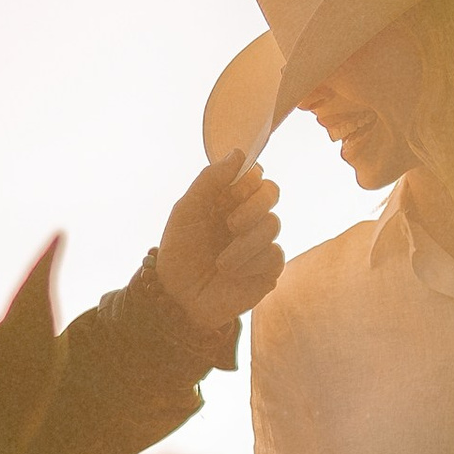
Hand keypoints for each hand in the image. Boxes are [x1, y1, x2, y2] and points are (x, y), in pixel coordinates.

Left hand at [157, 153, 283, 333]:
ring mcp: (260, 242)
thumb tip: (239, 153)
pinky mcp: (269, 268)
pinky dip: (250, 264)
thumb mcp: (186, 211)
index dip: (248, 179)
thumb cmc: (180, 254)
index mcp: (228, 200)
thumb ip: (210, 180)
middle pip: (271, 192)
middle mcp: (247, 217)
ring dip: (244, 243)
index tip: (230, 193)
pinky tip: (233, 275)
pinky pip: (274, 254)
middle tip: (230, 223)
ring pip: (273, 224)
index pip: (253, 175)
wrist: (179, 299)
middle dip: (252, 206)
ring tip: (221, 263)